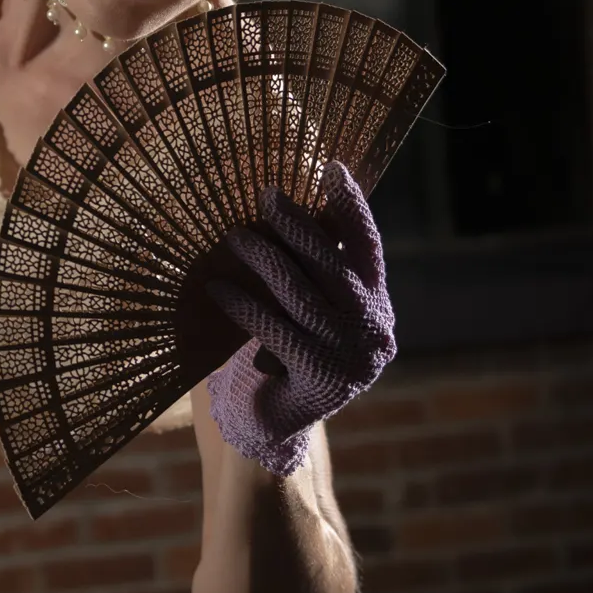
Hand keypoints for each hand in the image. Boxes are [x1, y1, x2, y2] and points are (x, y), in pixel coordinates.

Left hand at [203, 161, 394, 475]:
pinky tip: (215, 287)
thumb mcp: (300, 304)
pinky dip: (243, 305)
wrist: (268, 424)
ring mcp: (352, 361)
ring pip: (302, 296)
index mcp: (376, 307)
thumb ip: (308, 267)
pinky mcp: (320, 381)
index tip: (330, 167)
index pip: (368, 248)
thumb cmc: (279, 350)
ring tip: (233, 236)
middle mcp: (374, 333)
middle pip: (333, 267)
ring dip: (265, 261)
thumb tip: (289, 201)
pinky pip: (275, 329)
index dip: (352, 207)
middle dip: (299, 226)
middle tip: (266, 194)